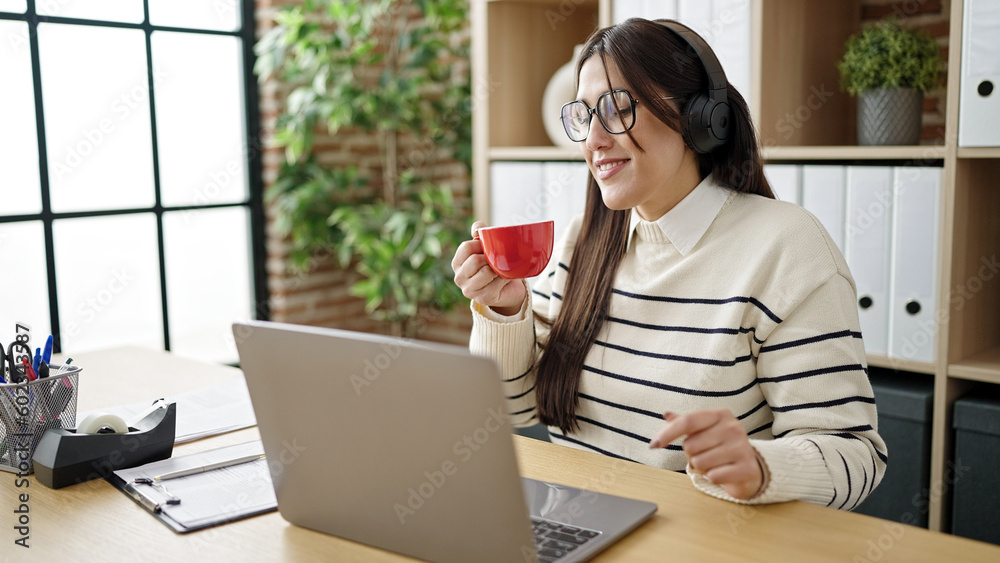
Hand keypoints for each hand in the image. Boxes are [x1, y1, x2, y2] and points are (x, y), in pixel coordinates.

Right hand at [451, 221, 526, 314]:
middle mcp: (459, 278)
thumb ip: (480, 233)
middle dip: (490, 257)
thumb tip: (477, 228)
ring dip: (498, 268)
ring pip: (486, 272)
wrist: (507, 289)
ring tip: (501, 269)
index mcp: (457, 263)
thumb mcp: (485, 248)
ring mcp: (470, 290)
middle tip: (497, 259)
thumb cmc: (493, 266)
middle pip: (475, 260)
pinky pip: (497, 281)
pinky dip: (505, 277)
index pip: (466, 247)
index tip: (489, 246)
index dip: (481, 244)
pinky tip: (505, 278)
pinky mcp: (483, 298)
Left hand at [649, 409, 763, 499]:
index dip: (667, 434)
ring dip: (702, 467)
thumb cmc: (721, 447)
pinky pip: (714, 476)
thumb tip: (666, 414)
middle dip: (692, 454)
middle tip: (705, 454)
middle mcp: (733, 428)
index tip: (653, 445)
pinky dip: (713, 477)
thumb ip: (685, 423)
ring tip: (715, 463)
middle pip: (690, 445)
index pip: (687, 422)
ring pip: (700, 462)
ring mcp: (741, 447)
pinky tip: (723, 473)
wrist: (750, 468)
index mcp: (720, 415)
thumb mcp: (704, 431)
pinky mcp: (746, 468)